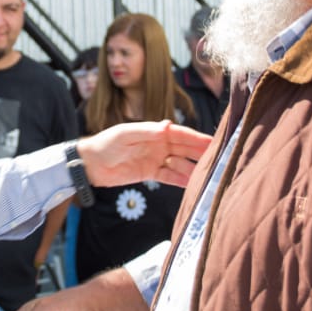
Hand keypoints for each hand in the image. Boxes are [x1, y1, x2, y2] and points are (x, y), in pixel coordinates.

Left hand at [77, 120, 210, 187]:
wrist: (90, 164)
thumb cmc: (105, 143)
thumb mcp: (125, 135)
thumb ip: (147, 132)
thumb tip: (168, 126)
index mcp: (154, 132)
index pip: (181, 134)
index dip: (197, 138)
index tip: (213, 142)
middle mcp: (158, 144)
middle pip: (185, 149)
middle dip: (201, 153)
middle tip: (220, 159)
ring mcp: (155, 159)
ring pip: (180, 164)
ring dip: (194, 169)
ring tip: (210, 175)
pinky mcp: (150, 173)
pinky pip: (170, 176)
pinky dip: (182, 180)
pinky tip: (194, 184)